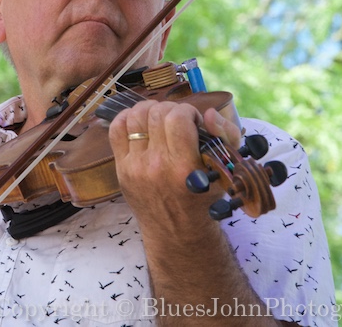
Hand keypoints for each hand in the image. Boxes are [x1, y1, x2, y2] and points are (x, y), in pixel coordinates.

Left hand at [108, 99, 240, 226]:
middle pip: (156, 113)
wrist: (176, 231)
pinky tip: (141, 123)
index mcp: (184, 167)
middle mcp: (157, 166)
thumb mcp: (225, 171)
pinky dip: (127, 118)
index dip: (188, 111)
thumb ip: (226, 136)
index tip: (194, 121)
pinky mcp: (121, 169)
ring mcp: (135, 167)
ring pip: (135, 117)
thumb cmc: (204, 198)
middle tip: (179, 121)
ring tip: (160, 119)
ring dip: (150, 110)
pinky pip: (116, 130)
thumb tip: (208, 113)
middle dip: (171, 109)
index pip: (178, 118)